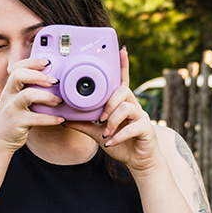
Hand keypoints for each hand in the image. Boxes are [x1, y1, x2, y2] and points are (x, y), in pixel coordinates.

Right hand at [0, 55, 65, 152]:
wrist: (0, 141)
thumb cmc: (14, 119)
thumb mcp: (17, 101)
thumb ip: (28, 90)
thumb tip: (52, 81)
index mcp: (10, 88)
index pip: (16, 68)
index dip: (31, 62)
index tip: (47, 63)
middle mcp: (8, 96)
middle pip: (18, 76)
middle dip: (38, 76)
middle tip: (54, 81)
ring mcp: (11, 109)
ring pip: (27, 95)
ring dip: (46, 96)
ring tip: (58, 100)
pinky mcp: (17, 123)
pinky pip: (36, 118)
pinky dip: (50, 118)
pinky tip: (60, 119)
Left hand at [65, 49, 161, 172]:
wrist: (138, 162)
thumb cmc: (120, 144)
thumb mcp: (97, 133)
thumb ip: (84, 124)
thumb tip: (65, 119)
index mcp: (122, 103)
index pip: (122, 81)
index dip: (123, 65)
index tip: (121, 50)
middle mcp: (133, 106)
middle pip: (123, 91)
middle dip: (109, 103)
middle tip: (100, 118)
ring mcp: (141, 117)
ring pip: (127, 108)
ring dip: (113, 121)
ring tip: (105, 132)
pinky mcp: (146, 129)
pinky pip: (133, 127)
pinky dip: (119, 135)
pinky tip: (111, 142)